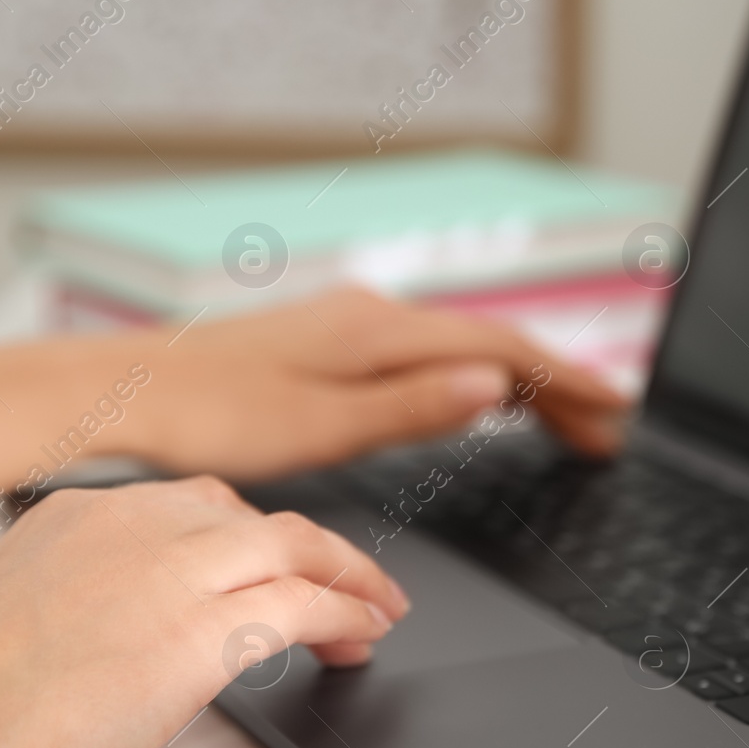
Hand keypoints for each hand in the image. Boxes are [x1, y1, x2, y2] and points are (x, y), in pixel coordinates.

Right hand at [0, 474, 404, 747]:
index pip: (193, 507)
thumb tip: (123, 633)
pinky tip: (364, 634)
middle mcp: (133, 525)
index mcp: (80, 515)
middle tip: (345, 580)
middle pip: (254, 519)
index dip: (246, 536)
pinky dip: (348, 613)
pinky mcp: (201, 634)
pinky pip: (305, 606)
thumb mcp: (14, 613)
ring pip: (295, 548)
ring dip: (348, 577)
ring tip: (376, 609)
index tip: (270, 559)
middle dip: (310, 550)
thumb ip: (81, 600)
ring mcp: (172, 572)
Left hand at [107, 286, 629, 479]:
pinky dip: (472, 377)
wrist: (130, 392)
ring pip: (461, 347)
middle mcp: (372, 315)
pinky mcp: (328, 340)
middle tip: (608, 432)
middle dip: (557, 387)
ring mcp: (350, 323)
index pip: (502, 353)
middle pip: (491, 346)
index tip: (618, 415)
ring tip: (566, 421)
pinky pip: (427, 351)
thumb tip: (497, 391)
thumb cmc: (214, 417)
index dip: (567, 384)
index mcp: (380, 333)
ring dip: (519, 383)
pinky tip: (478, 399)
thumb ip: (414, 408)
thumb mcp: (322, 426)